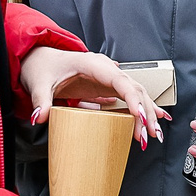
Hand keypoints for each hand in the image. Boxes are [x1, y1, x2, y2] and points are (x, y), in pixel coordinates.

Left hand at [19, 47, 163, 145]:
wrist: (41, 61)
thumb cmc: (44, 67)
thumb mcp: (39, 84)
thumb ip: (41, 101)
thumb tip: (40, 117)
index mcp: (92, 64)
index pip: (119, 81)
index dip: (132, 98)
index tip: (140, 116)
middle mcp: (106, 69)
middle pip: (134, 89)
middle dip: (145, 112)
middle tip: (149, 134)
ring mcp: (109, 78)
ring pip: (136, 94)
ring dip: (147, 114)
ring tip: (154, 134)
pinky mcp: (108, 87)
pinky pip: (131, 97)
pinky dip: (143, 109)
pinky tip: (156, 119)